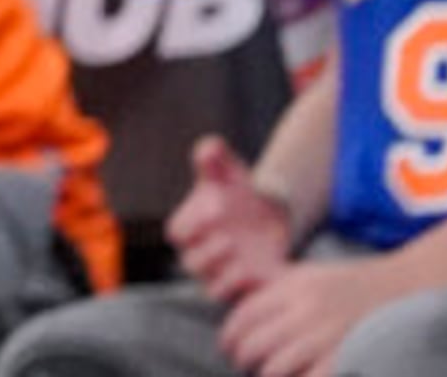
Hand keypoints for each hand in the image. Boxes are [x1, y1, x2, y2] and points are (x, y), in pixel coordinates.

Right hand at [165, 137, 292, 303]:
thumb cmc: (238, 190)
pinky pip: (244, 300)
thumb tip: (209, 147)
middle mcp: (201, 255)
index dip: (191, 224)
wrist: (269, 213)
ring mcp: (223, 274)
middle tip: (230, 238)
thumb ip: (214, 156)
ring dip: (227, 277)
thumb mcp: (228, 169)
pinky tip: (268, 270)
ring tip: (245, 259)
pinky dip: (253, 290)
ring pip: (214, 289)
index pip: (177, 233)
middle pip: (192, 264)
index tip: (214, 210)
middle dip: (208, 254)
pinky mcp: (247, 287)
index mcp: (189, 227)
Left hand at [218, 252, 404, 376]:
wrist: (405, 288)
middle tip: (244, 364)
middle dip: (243, 358)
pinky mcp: (346, 357)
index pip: (245, 315)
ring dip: (267, 375)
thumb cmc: (354, 285)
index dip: (230, 335)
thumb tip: (243, 310)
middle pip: (254, 343)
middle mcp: (306, 311)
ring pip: (275, 368)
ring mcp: (327, 337)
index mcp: (294, 288)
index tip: (229, 346)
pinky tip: (297, 376)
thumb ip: (277, 289)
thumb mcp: (310, 275)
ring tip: (268, 374)